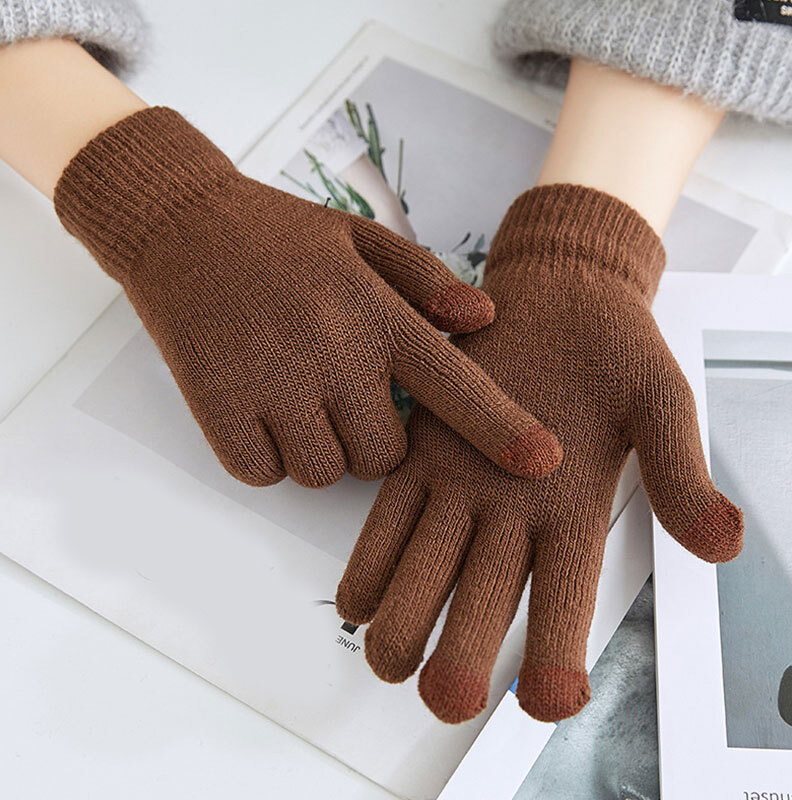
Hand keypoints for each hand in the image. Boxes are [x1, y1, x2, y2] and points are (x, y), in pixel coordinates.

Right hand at [54, 108, 561, 487]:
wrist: (179, 224)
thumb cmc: (280, 237)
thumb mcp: (361, 238)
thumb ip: (427, 280)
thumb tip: (486, 315)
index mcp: (377, 315)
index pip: (455, 385)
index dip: (503, 430)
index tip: (545, 462)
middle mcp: (332, 355)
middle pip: (383, 456)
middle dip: (372, 438)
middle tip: (342, 392)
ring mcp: (272, 386)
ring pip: (325, 472)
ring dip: (319, 448)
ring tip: (297, 393)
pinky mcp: (218, 409)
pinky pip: (264, 474)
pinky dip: (266, 454)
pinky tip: (256, 405)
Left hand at [336, 184, 742, 721]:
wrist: (560, 299)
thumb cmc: (613, 349)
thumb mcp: (659, 402)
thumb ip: (679, 470)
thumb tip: (723, 539)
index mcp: (574, 510)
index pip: (568, 597)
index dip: (558, 651)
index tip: (549, 699)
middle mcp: (512, 512)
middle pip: (485, 594)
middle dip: (463, 649)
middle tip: (444, 695)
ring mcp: (463, 485)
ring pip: (429, 563)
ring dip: (406, 612)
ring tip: (385, 654)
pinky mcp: (423, 451)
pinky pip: (393, 513)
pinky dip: (375, 553)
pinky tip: (355, 594)